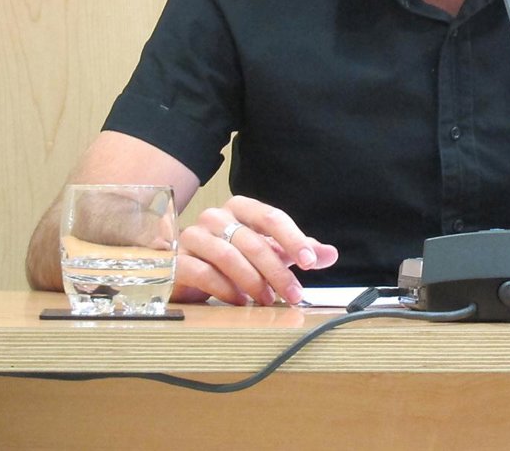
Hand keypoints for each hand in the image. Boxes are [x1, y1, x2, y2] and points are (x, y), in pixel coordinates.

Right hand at [174, 195, 337, 305]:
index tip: (310, 262)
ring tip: (267, 300)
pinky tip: (239, 302)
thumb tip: (330, 254)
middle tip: (294, 294)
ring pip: (228, 255)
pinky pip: (204, 273)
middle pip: (253, 241)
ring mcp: (193, 236)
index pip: (271, 217)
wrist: (187, 271)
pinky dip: (226, 289)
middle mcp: (215, 217)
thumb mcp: (270, 252)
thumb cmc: (233, 259)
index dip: (293, 239)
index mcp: (240, 207)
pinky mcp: (178, 260)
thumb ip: (299, 251)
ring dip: (253, 281)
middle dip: (277, 271)